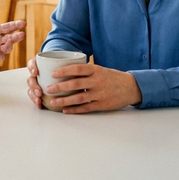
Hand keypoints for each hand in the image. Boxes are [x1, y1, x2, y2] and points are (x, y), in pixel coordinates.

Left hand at [0, 3, 26, 67]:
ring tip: (8, 43)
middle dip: (17, 37)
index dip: (16, 25)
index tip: (23, 23)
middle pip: (10, 38)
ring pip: (8, 48)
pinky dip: (1, 55)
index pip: (8, 27)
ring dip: (9, 46)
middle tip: (22, 35)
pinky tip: (0, 52)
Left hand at [26, 62, 141, 113]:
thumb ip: (85, 71)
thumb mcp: (100, 70)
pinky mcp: (102, 105)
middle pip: (75, 84)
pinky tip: (65, 110)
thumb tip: (64, 71)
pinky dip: (74, 110)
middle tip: (48, 89)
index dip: (64, 71)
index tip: (53, 73)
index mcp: (96, 70)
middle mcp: (97, 81)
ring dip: (64, 101)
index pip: (77, 69)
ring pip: (79, 98)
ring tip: (53, 102)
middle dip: (60, 87)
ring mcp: (100, 94)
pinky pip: (86, 108)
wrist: (131, 87)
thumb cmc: (112, 77)